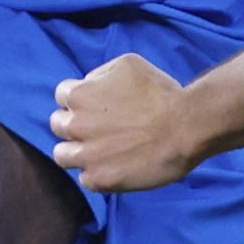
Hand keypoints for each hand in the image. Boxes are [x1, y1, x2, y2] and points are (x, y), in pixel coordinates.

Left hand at [49, 54, 201, 191]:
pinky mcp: (100, 179)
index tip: (94, 106)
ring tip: (98, 151)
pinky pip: (84, 179)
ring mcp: (85, 155)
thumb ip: (99, 74)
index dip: (79, 100)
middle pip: (58, 125)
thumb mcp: (127, 65)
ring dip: (76, 152)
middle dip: (74, 124)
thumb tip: (89, 85)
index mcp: (79, 95)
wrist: (185, 127)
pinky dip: (96, 174)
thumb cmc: (161, 93)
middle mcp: (76, 125)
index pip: (62, 96)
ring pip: (62, 155)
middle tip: (97, 128)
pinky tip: (113, 167)